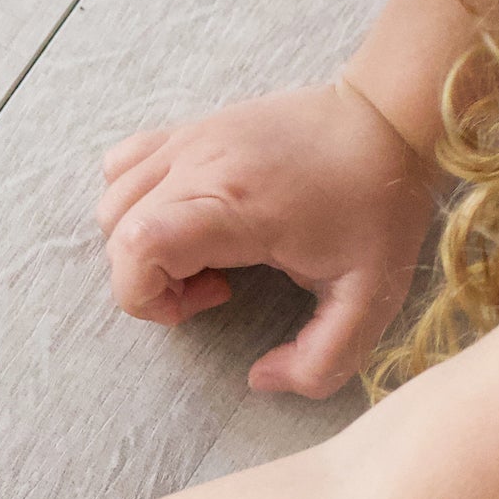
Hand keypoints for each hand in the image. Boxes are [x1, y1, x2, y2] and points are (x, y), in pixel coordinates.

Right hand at [96, 80, 438, 397]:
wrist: (385, 119)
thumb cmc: (377, 206)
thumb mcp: (370, 299)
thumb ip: (322, 362)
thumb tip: (262, 378)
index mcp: (234, 205)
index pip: (137, 246)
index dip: (150, 297)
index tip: (211, 300)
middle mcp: (197, 164)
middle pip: (117, 234)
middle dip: (149, 281)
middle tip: (217, 285)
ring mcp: (188, 140)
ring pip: (112, 201)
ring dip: (140, 245)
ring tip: (203, 255)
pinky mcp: (189, 129)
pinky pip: (123, 167)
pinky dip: (134, 202)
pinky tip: (185, 218)